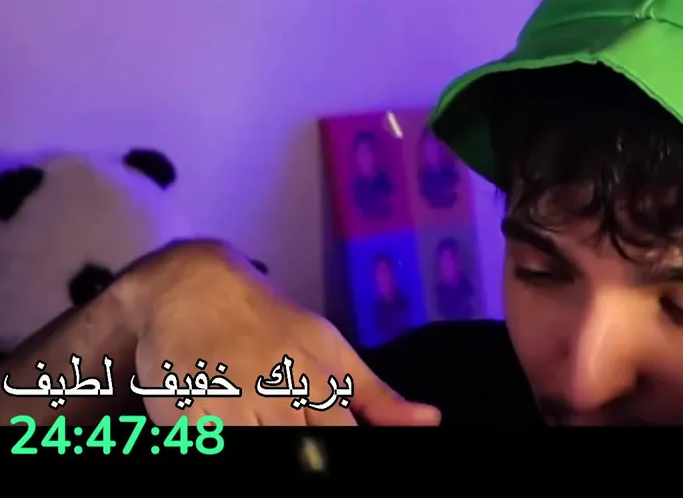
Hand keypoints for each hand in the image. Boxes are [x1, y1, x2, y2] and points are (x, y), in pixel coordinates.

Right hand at [125, 242, 441, 426]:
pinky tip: (237, 429)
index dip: (354, 454)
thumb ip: (375, 395)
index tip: (358, 457)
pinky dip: (231, 444)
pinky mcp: (188, 422)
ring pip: (263, 450)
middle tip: (309, 439)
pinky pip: (216, 448)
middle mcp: (275, 395)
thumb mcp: (330, 348)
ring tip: (272, 425)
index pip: (346, 436)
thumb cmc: (269, 323)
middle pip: (308, 454)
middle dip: (315, 459)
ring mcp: (228, 410)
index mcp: (316, 379)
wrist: (190, 289)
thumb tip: (430, 422)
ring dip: (274, 446)